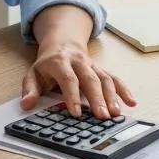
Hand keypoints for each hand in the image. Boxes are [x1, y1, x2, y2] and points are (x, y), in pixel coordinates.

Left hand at [20, 41, 135, 119]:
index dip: (73, 96)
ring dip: (112, 96)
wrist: (62, 43)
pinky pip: (114, 78)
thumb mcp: (33, 73)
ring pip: (105, 78)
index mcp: (60, 62)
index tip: (76, 113)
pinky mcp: (101, 69)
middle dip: (97, 98)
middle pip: (91, 79)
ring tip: (115, 114)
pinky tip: (132, 102)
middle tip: (102, 116)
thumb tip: (27, 104)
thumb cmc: (48, 64)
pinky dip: (124, 90)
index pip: (68, 79)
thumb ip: (30, 89)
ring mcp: (92, 65)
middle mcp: (79, 62)